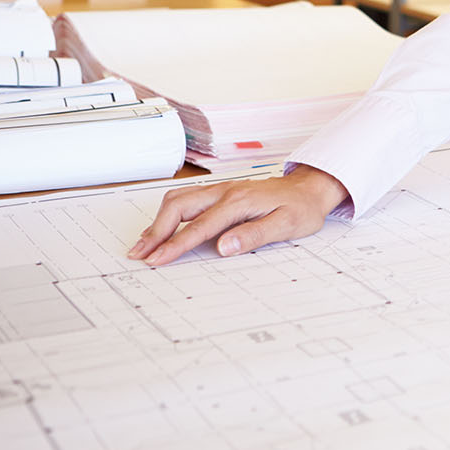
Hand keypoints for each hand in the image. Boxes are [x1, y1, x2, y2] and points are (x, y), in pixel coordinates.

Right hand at [126, 165, 350, 266]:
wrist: (310, 188)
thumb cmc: (301, 209)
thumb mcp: (287, 226)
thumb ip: (255, 235)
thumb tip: (223, 247)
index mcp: (240, 201)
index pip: (200, 226)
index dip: (176, 244)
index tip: (157, 260)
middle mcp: (225, 192)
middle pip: (179, 206)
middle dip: (156, 232)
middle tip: (139, 255)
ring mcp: (221, 190)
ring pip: (178, 199)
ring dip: (158, 221)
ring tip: (142, 245)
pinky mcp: (220, 192)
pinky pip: (186, 198)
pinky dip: (168, 213)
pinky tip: (161, 228)